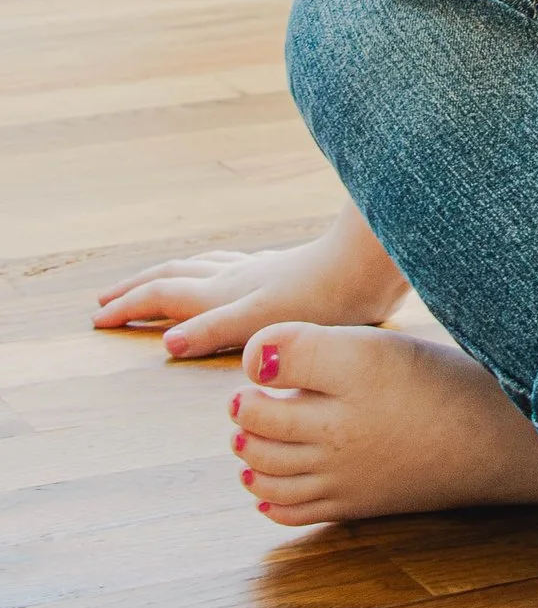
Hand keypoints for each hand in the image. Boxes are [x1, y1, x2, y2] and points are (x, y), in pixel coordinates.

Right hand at [92, 221, 403, 359]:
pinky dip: (209, 271)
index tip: (96, 318)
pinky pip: (230, 267)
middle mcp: (236, 278)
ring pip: (201, 267)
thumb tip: (167, 344)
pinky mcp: (285, 270)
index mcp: (225, 293)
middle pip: (174, 275)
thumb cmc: (325, 297)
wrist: (370, 262)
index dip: (129, 307)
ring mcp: (261, 270)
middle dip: (137, 289)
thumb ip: (217, 331)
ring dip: (169, 276)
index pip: (164, 296)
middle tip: (106, 299)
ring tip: (154, 281)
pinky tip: (225, 273)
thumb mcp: (264, 322)